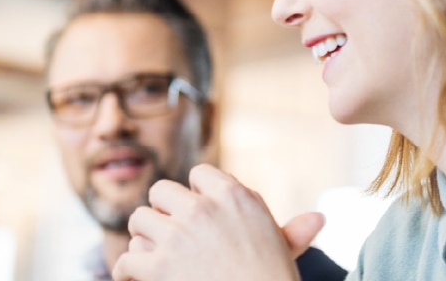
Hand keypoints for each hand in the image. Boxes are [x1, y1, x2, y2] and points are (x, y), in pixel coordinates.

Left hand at [113, 164, 325, 280]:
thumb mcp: (285, 253)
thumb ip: (292, 232)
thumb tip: (318, 219)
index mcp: (234, 196)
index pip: (199, 175)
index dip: (196, 195)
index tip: (199, 214)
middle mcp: (203, 209)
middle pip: (160, 191)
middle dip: (162, 213)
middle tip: (169, 235)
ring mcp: (177, 236)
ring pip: (139, 220)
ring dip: (143, 240)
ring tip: (153, 257)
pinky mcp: (157, 266)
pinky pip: (127, 258)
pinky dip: (128, 272)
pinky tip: (136, 280)